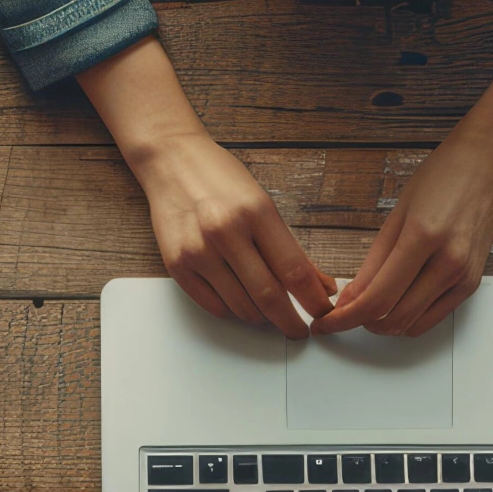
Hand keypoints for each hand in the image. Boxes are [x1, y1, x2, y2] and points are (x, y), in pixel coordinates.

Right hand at [76, 36, 333, 338]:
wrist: (170, 161)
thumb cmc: (221, 180)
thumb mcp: (263, 204)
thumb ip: (291, 248)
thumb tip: (321, 285)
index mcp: (255, 212)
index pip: (294, 270)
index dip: (313, 301)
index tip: (322, 315)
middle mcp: (225, 232)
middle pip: (269, 296)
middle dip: (289, 321)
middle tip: (297, 330)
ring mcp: (198, 250)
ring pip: (241, 307)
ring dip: (260, 316)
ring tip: (265, 308)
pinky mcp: (177, 265)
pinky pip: (214, 306)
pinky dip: (231, 310)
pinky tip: (236, 297)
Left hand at [314, 14, 492, 338]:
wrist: (486, 166)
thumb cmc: (439, 179)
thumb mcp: (396, 215)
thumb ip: (372, 264)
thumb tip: (349, 301)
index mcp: (422, 237)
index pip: (376, 298)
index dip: (346, 318)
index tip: (326, 323)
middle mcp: (447, 263)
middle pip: (393, 319)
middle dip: (361, 323)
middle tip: (345, 313)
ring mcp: (462, 278)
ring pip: (411, 326)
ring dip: (383, 325)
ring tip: (369, 307)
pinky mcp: (471, 286)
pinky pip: (431, 320)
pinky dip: (407, 320)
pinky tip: (395, 303)